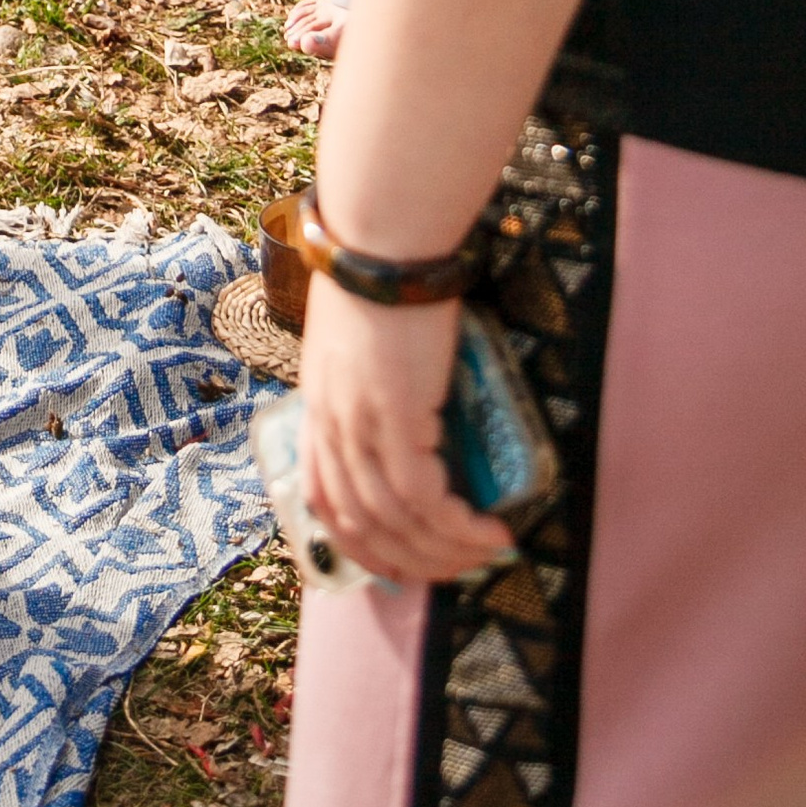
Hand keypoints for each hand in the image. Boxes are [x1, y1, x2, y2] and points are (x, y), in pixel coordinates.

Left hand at [297, 278, 514, 584]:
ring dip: (442, 551)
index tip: (402, 564)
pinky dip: (456, 525)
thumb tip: (418, 418)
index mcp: (318, 406)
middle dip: (411, 561)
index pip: (323, 499)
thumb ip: (373, 384)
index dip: (360, 544)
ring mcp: (358, 422)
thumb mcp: (361, 342)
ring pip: (393, 520)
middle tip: (457, 569)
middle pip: (360, 524)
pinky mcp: (395, 414)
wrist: (383, 237)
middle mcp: (330, 422)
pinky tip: (488, 531)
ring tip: (485, 552)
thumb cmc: (381, 277)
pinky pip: (422, 496)